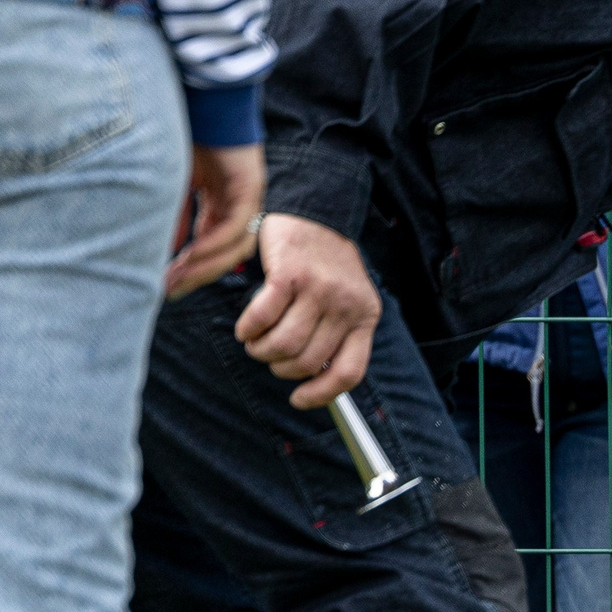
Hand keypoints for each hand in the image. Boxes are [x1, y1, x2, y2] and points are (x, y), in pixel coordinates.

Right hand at [166, 144, 265, 298]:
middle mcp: (237, 203)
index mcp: (219, 203)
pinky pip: (235, 223)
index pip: (209, 245)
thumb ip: (174, 215)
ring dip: (206, 264)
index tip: (166, 285)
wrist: (202, 97)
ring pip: (234, 244)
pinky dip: (214, 241)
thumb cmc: (185, 132)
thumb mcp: (174, 183)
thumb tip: (167, 248)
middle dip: (197, 273)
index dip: (190, 268)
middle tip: (170, 290)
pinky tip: (192, 252)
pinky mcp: (250, 184)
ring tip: (179, 277)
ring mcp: (247, 195)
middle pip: (225, 252)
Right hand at [235, 213, 380, 407]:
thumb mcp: (348, 298)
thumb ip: (338, 332)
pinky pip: (262, 318)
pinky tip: (246, 328)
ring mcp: (318, 290)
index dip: (322, 394)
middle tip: (270, 356)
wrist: (315, 212)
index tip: (299, 399)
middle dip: (281, 368)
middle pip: (307, 362)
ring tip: (256, 343)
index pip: (349, 372)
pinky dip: (248, 330)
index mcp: (365, 317)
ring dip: (261, 351)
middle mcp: (346, 306)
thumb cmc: (326, 263)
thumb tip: (312, 376)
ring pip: (283, 345)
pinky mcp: (289, 275)